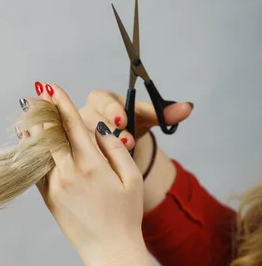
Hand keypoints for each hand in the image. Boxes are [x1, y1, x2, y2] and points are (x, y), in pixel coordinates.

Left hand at [24, 83, 144, 265]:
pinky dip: (31, 152)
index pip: (72, 125)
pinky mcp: (47, 197)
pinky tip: (27, 140)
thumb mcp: (131, 178)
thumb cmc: (126, 214)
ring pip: (40, 150)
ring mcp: (54, 186)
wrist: (109, 250)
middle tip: (35, 93)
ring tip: (27, 111)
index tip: (51, 87)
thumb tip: (96, 129)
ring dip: (33, 129)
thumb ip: (114, 149)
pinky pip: (37, 168)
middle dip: (43, 111)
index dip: (61, 103)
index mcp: (91, 165)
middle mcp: (68, 173)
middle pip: (50, 133)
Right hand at [78, 90, 192, 150]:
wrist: (123, 142)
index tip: (124, 119)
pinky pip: (81, 152)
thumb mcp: (148, 118)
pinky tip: (106, 166)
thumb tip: (187, 107)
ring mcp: (77, 132)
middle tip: (127, 142)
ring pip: (85, 137)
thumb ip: (166, 113)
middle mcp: (86, 114)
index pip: (101, 99)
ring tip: (121, 155)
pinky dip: (95, 158)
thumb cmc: (133, 124)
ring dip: (103, 147)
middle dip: (110, 131)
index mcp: (100, 99)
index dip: (112, 109)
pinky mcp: (76, 148)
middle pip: (91, 118)